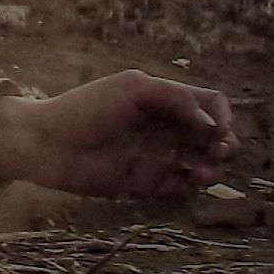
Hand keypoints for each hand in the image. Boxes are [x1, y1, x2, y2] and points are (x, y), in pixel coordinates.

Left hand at [0, 71, 242, 198]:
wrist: (48, 144)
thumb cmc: (85, 108)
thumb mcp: (131, 88)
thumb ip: (174, 97)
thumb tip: (211, 123)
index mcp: (163, 101)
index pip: (210, 104)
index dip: (222, 115)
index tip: (216, 127)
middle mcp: (165, 127)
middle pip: (214, 135)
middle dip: (225, 143)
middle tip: (217, 150)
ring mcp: (159, 155)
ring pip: (204, 162)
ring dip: (215, 167)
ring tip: (203, 171)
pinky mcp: (149, 181)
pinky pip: (183, 185)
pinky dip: (194, 184)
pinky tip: (189, 179)